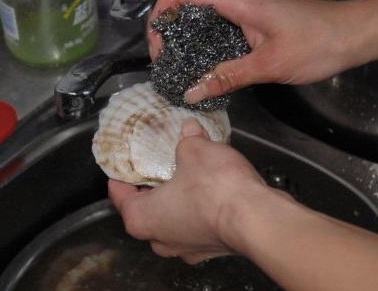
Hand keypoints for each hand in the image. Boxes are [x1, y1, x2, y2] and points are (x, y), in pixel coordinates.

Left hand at [109, 118, 273, 263]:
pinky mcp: (214, 249)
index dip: (121, 178)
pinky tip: (212, 193)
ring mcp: (189, 249)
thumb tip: (190, 129)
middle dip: (152, 190)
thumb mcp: (195, 150)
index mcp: (143, 219)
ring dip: (177, 202)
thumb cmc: (216, 187)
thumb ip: (188, 139)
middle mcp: (161, 240)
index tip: (123, 167)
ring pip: (173, 222)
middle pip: (146, 212)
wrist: (257, 219)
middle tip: (157, 169)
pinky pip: (198, 226)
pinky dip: (200, 211)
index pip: (119, 197)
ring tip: (188, 179)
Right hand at [147, 0, 366, 103]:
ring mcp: (246, 4)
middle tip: (166, 61)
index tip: (158, 49)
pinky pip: (220, 22)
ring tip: (180, 64)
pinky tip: (206, 63)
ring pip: (202, 11)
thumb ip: (227, 77)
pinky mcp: (254, 16)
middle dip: (168, 27)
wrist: (351, 36)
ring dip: (186, 34)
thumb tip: (191, 92)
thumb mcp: (268, 66)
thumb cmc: (316, 46)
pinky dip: (206, 39)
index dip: (160, 18)